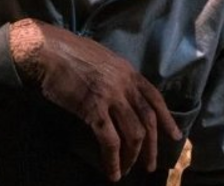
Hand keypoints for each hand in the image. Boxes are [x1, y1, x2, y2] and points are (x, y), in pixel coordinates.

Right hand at [10, 19, 181, 180]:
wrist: (47, 50)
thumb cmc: (69, 52)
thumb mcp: (103, 60)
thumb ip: (116, 76)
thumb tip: (120, 95)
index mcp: (129, 71)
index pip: (155, 98)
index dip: (167, 119)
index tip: (176, 136)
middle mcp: (125, 84)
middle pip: (148, 120)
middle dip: (152, 146)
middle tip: (151, 165)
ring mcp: (111, 96)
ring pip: (133, 133)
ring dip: (132, 157)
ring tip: (126, 171)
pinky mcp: (93, 109)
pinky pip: (110, 140)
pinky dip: (113, 160)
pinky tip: (111, 172)